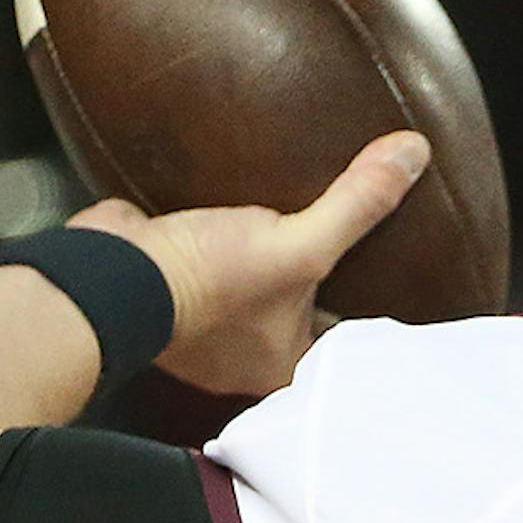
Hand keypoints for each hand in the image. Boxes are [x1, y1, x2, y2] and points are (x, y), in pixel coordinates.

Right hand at [65, 130, 429, 396]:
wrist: (108, 272)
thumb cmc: (207, 282)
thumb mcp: (299, 245)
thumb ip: (356, 206)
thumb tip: (413, 155)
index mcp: (284, 367)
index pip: (346, 349)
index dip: (371, 318)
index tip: (396, 285)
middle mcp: (246, 358)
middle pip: (301, 318)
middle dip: (322, 285)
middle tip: (357, 245)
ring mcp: (205, 328)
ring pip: (257, 292)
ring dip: (272, 261)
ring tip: (300, 222)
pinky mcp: (172, 288)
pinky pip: (214, 265)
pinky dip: (228, 242)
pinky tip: (241, 210)